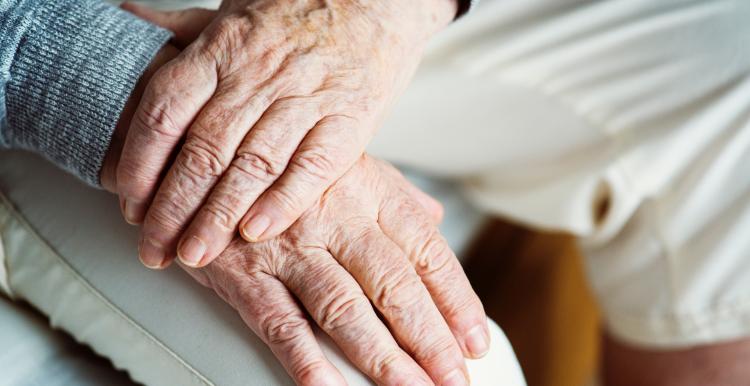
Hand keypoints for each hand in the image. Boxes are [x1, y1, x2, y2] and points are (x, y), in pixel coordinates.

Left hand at [116, 0, 458, 268]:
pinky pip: (312, 168)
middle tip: (155, 249)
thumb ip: (182, 31)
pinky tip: (257, 232)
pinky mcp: (348, 121)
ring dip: (218, 217)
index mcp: (222, 50)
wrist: (376, 1)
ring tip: (195, 255)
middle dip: (172, 208)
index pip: (165, 112)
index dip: (141, 163)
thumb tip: (129, 22)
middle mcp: (258, 76)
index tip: (130, 204)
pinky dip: (282, 203)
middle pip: (203, 151)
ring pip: (252, 166)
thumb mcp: (233, 12)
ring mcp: (305, 99)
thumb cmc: (301, 11)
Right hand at [183, 155, 488, 385]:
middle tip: (455, 379)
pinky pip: (280, 323)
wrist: (204, 156)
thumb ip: (393, 195)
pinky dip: (306, 361)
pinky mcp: (245, 273)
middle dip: (430, 339)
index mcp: (368, 191)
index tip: (474, 339)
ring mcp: (289, 246)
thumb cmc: (284, 167)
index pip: (426, 251)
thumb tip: (435, 219)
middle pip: (394, 285)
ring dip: (382, 358)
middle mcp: (335, 218)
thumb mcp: (346, 163)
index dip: (456, 299)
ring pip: (345, 309)